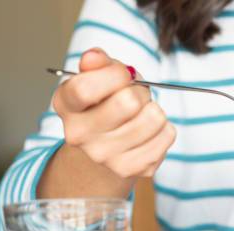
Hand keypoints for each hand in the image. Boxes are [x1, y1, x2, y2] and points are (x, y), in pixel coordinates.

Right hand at [52, 48, 175, 177]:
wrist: (106, 148)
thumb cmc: (105, 104)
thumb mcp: (98, 77)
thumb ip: (98, 63)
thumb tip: (94, 58)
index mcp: (66, 105)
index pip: (85, 88)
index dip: (114, 75)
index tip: (123, 74)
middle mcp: (80, 135)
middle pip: (128, 103)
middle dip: (139, 92)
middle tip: (135, 97)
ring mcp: (106, 157)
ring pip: (153, 118)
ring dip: (155, 110)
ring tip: (142, 114)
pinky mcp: (134, 170)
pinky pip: (167, 135)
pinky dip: (165, 128)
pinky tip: (149, 131)